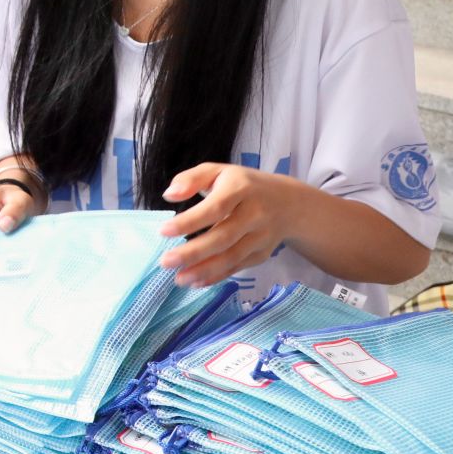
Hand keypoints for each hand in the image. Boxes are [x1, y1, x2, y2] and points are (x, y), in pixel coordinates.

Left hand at [156, 164, 296, 287]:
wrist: (289, 203)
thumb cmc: (243, 185)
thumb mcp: (218, 171)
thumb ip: (192, 179)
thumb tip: (169, 195)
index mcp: (240, 189)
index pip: (215, 207)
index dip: (190, 221)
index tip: (163, 231)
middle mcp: (255, 214)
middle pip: (223, 237)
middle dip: (193, 252)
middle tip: (165, 262)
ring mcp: (261, 236)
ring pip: (232, 256)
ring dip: (204, 270)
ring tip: (178, 279)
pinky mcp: (263, 253)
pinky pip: (238, 267)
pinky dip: (217, 276)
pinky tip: (196, 281)